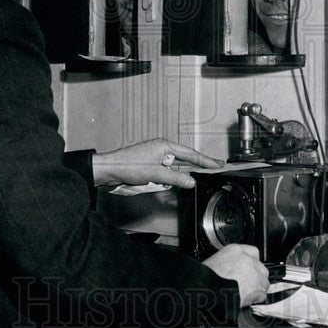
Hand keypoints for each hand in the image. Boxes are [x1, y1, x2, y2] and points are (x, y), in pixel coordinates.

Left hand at [92, 137, 222, 189]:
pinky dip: (172, 177)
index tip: (218, 164)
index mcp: (164, 146)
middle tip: (215, 168)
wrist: (109, 170)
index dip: (205, 160)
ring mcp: (156, 158)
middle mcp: (162, 150)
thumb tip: (191, 181)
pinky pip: (167, 172)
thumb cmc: (127, 165)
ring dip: (184, 173)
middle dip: (199, 165)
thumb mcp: (155, 174)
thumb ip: (175, 179)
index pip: (190, 154)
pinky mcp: (151, 166)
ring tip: (199, 174)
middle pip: (185, 159)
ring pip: (176, 167)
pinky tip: (175, 181)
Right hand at [203, 244, 268, 306]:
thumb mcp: (214, 263)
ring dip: (258, 288)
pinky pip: (262, 294)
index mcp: (235, 250)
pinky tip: (247, 301)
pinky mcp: (257, 287)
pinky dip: (257, 299)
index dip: (251, 263)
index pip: (252, 252)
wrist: (207, 290)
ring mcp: (254, 273)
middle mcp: (247, 259)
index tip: (249, 269)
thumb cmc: (205, 279)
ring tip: (247, 294)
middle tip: (247, 284)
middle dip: (256, 276)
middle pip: (260, 266)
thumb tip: (229, 271)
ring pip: (264, 280)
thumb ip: (227, 263)